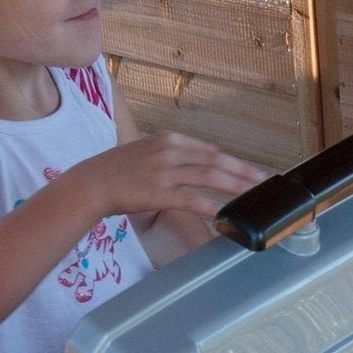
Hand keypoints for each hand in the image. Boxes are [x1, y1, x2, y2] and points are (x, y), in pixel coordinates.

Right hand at [73, 132, 269, 221]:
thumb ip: (172, 154)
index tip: (249, 168)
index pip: (209, 149)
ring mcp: (165, 172)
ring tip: (252, 193)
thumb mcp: (146, 151)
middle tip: (263, 179)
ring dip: (235, 185)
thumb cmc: (117, 170)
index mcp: (168, 140)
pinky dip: (210, 205)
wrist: (90, 183)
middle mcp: (169, 152)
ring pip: (209, 177)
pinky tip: (224, 212)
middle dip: (242, 171)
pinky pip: (191, 199)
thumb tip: (199, 161)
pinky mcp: (159, 192)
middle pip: (215, 160)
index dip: (232, 160)